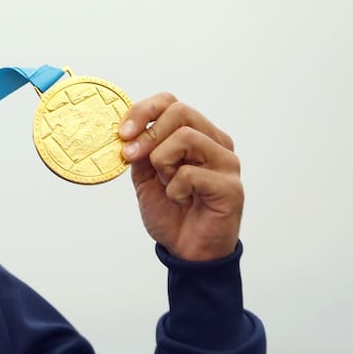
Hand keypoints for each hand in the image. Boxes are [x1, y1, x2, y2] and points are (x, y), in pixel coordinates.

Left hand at [119, 93, 242, 261]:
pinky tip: (181, 200)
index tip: (122, 133)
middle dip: (148, 134)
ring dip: (162, 161)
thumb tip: (126, 132)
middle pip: (180, 111)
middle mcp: (215, 143)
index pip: (171, 103)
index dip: (143, 111)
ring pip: (186, 137)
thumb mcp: (145, 177)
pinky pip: (191, 173)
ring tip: (166, 183)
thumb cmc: (171, 212)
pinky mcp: (230, 186)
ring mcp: (226, 163)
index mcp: (196, 135)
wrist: (187, 250)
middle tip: (131, 157)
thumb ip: (140, 152)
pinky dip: (175, 189)